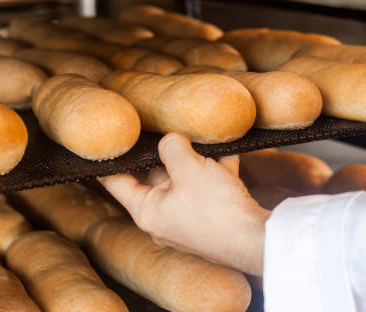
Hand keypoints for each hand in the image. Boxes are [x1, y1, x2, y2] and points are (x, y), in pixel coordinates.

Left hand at [99, 133, 270, 275]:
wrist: (257, 238)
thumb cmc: (216, 211)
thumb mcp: (188, 168)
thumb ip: (172, 147)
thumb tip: (170, 139)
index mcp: (148, 211)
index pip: (117, 182)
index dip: (111, 159)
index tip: (108, 141)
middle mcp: (165, 218)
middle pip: (157, 176)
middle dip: (168, 152)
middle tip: (171, 127)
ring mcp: (190, 220)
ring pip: (187, 180)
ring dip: (197, 159)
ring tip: (204, 136)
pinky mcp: (213, 218)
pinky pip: (210, 187)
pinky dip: (216, 169)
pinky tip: (227, 149)